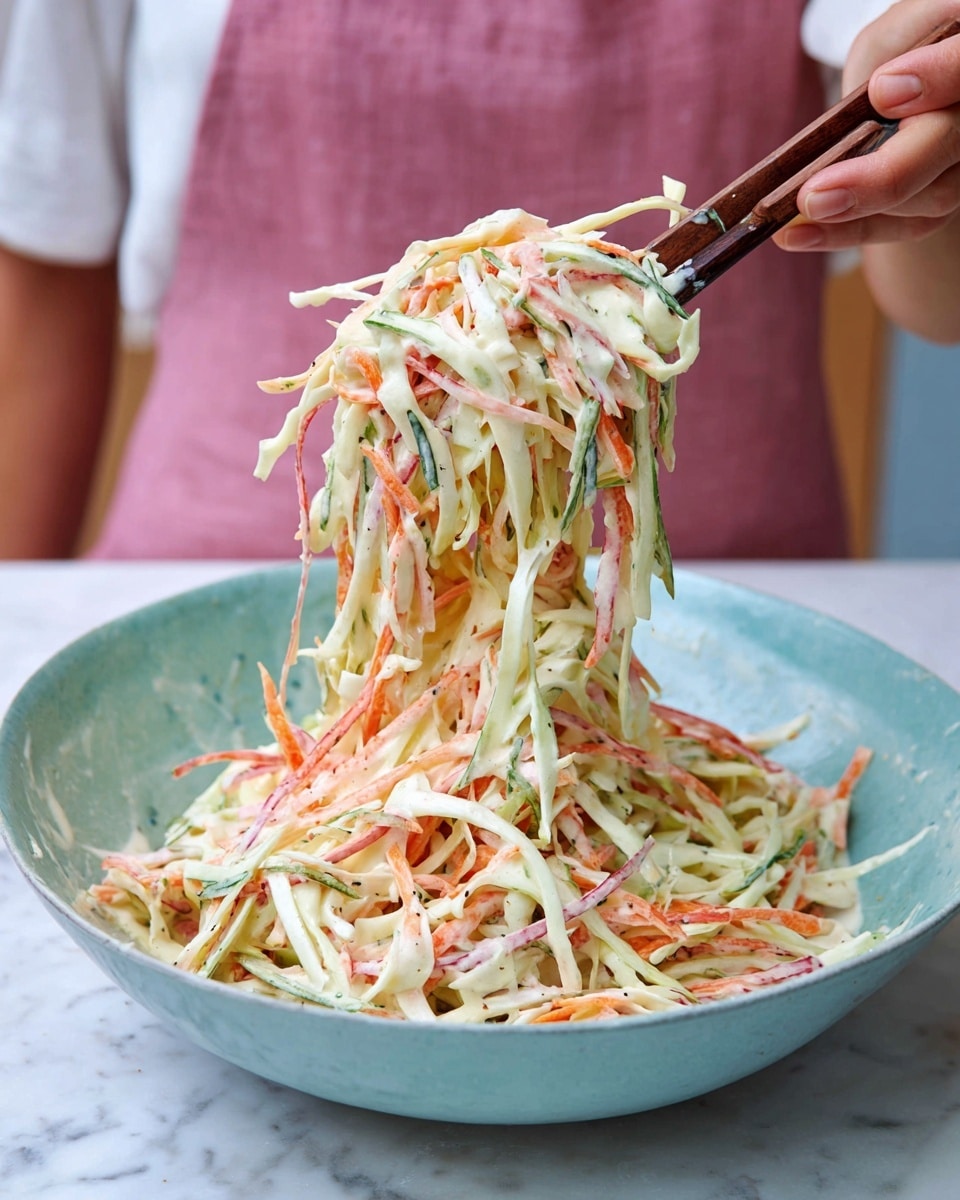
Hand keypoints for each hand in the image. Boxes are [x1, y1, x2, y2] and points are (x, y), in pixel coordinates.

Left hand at [776, 0, 959, 251]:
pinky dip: (847, 232)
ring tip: (799, 210)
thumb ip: (896, 47)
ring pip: (930, 195)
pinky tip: (798, 235)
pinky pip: (905, 226)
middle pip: (949, 143)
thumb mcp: (895, 31)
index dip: (937, 76)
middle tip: (815, 196)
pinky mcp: (945, 199)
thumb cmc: (903, 54)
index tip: (882, 93)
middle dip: (881, 176)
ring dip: (857, 209)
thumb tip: (885, 93)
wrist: (911, 92)